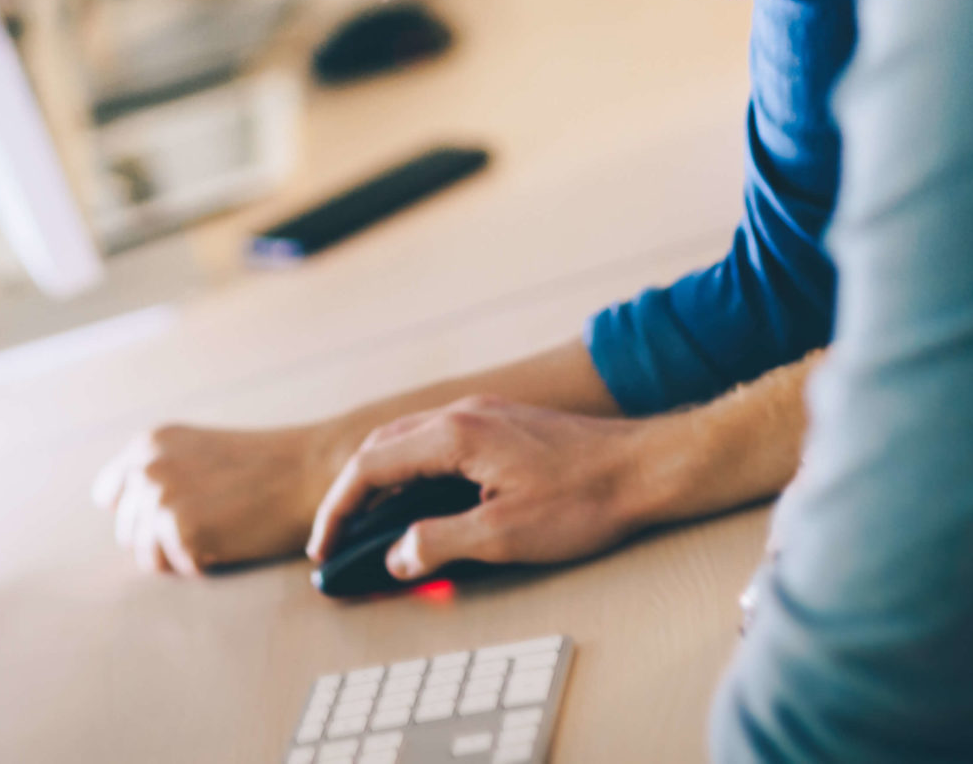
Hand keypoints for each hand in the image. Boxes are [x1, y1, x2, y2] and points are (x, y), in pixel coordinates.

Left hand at [92, 422, 342, 575]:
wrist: (309, 472)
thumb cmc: (260, 468)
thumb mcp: (196, 453)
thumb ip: (158, 472)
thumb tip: (120, 511)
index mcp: (147, 444)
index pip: (109, 495)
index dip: (138, 513)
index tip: (173, 515)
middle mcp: (144, 467)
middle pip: (128, 531)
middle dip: (163, 537)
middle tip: (212, 523)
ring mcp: (160, 499)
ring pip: (147, 557)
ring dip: (182, 555)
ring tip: (221, 531)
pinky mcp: (181, 531)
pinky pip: (178, 569)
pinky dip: (204, 565)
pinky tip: (231, 540)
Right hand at [306, 397, 658, 583]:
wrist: (648, 468)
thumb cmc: (585, 500)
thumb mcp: (505, 536)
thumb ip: (440, 544)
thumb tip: (398, 558)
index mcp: (454, 435)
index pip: (370, 466)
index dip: (339, 510)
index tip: (324, 546)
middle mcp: (462, 414)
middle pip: (382, 448)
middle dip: (352, 494)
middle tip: (336, 539)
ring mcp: (484, 415)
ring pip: (410, 443)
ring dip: (382, 483)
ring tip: (371, 527)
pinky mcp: (504, 426)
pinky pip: (438, 444)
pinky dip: (414, 474)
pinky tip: (422, 503)